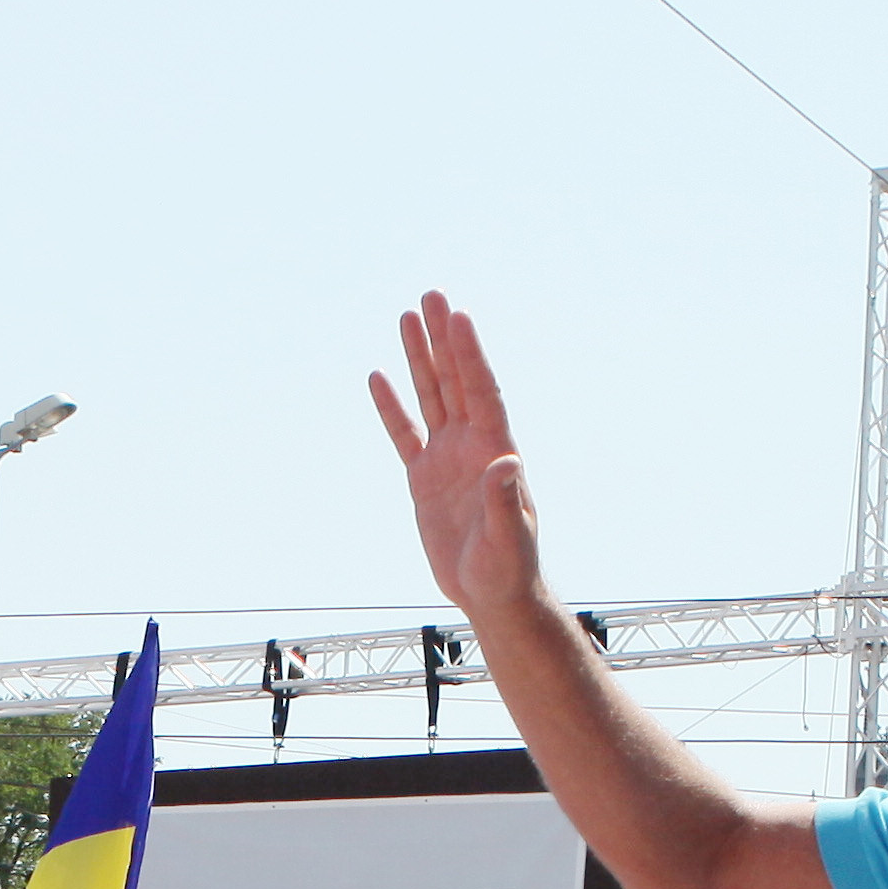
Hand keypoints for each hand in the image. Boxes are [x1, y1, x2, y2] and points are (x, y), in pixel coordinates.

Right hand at [373, 292, 550, 627]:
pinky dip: (392, 407)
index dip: (470, 354)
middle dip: (444, 338)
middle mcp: (472, 445)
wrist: (492, 593)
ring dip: (419, 358)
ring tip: (407, 317)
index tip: (459, 316)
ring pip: (431, 397)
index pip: (482, 392)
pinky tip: (378, 377)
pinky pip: (404, 434)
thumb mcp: (508, 537)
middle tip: (433, 295)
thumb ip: (504, 499)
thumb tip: (507, 462)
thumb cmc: (508, 568)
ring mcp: (447, 458)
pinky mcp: (424, 479)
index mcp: (495, 451)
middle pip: (456, 380)